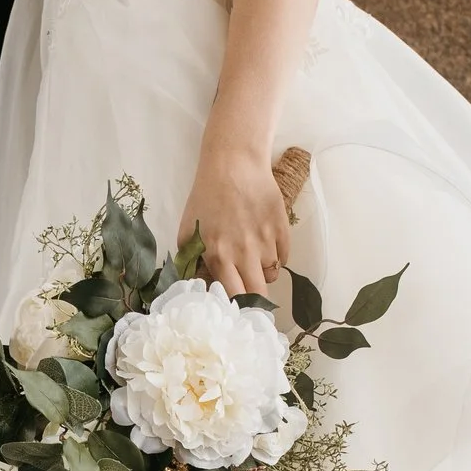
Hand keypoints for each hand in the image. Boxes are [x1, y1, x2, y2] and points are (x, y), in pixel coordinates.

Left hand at [177, 147, 290, 297]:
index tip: (234, 306)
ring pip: (271, 274)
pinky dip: (277, 256)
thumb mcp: (187, 231)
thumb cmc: (206, 197)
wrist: (234, 164)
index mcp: (218, 257)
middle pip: (257, 294)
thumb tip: (200, 284)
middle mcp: (244, 254)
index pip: (232, 297)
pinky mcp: (282, 229)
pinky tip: (265, 243)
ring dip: (263, 272)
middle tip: (250, 296)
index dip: (234, 305)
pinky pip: (284, 257)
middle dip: (254, 300)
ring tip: (254, 257)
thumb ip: (191, 261)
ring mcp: (266, 242)